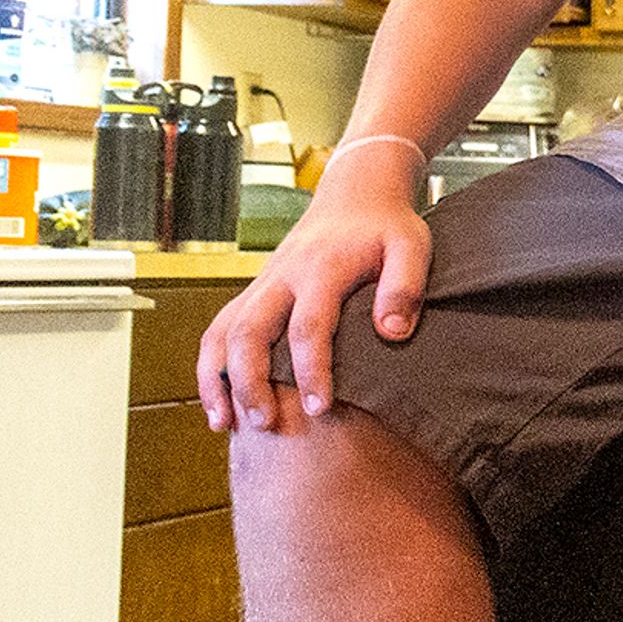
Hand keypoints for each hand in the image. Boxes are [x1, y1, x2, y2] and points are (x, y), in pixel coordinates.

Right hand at [199, 150, 430, 433]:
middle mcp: (282, 276)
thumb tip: (392, 333)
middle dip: (251, 380)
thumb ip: (405, 286)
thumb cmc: (388, 228)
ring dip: (219, 378)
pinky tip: (219, 407)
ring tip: (225, 425)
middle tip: (266, 424)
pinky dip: (211, 368)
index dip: (311, 369)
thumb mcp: (411, 247)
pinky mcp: (254, 293)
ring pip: (224, 331)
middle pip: (250, 330)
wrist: (354, 196)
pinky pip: (219, 330)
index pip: (309, 325)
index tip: (319, 409)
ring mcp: (262, 284)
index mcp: (321, 267)